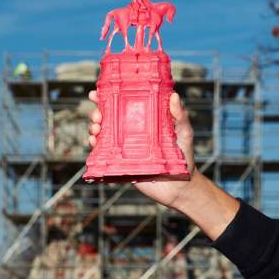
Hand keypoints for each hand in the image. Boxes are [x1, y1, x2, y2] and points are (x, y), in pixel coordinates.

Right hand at [87, 90, 196, 206]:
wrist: (180, 185)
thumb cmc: (184, 155)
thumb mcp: (184, 131)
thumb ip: (180, 115)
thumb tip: (175, 95)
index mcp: (143, 120)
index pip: (122, 105)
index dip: (106, 98)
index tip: (95, 93)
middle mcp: (130, 132)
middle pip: (107, 118)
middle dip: (96, 113)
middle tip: (97, 114)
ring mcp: (124, 147)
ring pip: (102, 134)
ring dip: (94, 128)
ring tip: (96, 128)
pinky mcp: (121, 163)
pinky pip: (103, 153)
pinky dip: (94, 146)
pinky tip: (94, 142)